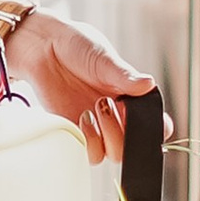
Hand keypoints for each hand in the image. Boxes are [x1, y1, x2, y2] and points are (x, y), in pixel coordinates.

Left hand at [6, 9, 163, 163]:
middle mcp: (118, 116)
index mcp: (133, 98)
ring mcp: (98, 126)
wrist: (43, 47)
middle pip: (134, 146)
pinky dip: (90, 141)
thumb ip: (124, 76)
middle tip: (107, 104)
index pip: (156, 124)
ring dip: (107, 137)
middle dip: (125, 133)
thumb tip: (149, 84)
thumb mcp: (103, 58)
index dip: (156, 129)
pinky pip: (90, 152)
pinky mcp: (76, 131)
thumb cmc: (76, 46)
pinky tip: (82, 118)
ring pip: (113, 154)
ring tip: (92, 108)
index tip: (145, 118)